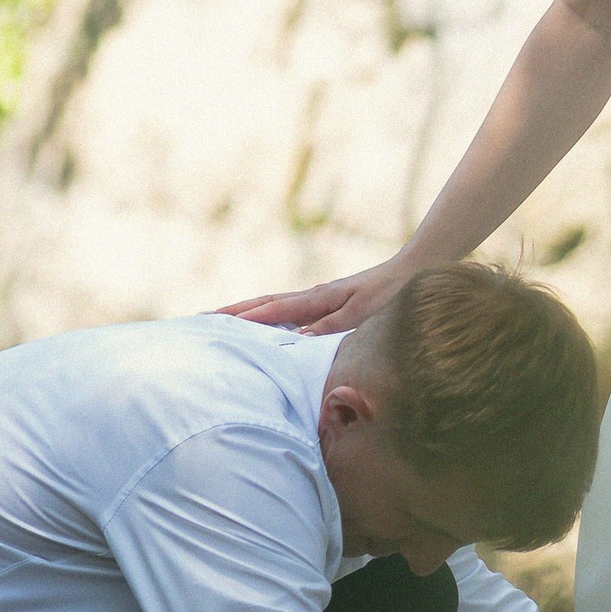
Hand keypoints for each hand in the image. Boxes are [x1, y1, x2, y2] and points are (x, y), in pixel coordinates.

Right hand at [219, 256, 419, 332]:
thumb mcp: (363, 314)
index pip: (273, 310)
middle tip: (200, 320)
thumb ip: (332, 326)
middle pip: (262, 304)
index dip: (245, 319)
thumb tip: (298, 338)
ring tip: (217, 320)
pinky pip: (286, 311)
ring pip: (271, 306)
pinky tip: (261, 325)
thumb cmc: (389, 294)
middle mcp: (311, 297)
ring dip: (244, 312)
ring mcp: (316, 299)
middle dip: (231, 312)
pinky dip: (265, 316)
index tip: (216, 325)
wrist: (411, 272)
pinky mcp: (324, 304)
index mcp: (317, 299)